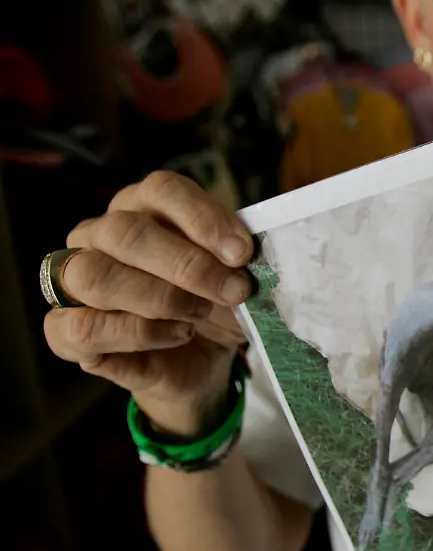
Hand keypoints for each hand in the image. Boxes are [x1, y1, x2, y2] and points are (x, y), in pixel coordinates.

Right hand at [42, 171, 256, 435]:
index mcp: (143, 208)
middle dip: (187, 265)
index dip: (203, 218)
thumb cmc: (216, 306)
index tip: (242, 253)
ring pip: (95, 276)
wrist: (203, 360)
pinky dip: (138, 334)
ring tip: (198, 316)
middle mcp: (100, 236)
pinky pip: (85, 327)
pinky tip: (175, 336)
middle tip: (233, 291)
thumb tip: (247, 256)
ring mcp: (74, 282)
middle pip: (124, 231)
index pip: (161, 189)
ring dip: (159, 299)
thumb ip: (237, 259)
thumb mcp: (236, 277)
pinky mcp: (67, 331)